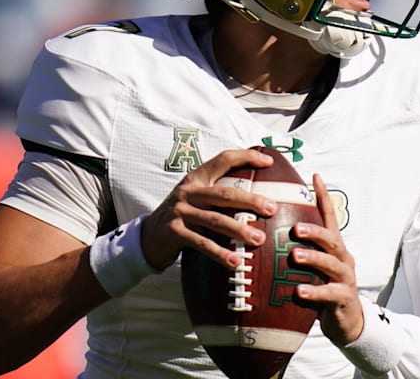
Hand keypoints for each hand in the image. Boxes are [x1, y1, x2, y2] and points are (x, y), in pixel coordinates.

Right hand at [141, 149, 278, 269]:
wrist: (147, 237)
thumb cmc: (182, 216)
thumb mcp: (196, 199)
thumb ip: (219, 194)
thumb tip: (260, 197)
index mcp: (196, 178)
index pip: (223, 160)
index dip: (246, 157)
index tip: (269, 161)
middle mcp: (188, 191)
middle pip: (224, 193)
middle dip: (250, 200)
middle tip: (272, 209)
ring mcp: (180, 211)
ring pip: (215, 219)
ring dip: (239, 230)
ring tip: (259, 239)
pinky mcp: (174, 232)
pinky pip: (202, 243)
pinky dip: (220, 253)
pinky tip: (235, 262)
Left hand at [292, 173, 363, 344]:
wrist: (346, 321)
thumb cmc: (323, 288)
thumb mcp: (313, 267)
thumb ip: (298, 251)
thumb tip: (265, 232)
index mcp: (335, 247)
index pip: (330, 217)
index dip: (323, 197)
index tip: (315, 177)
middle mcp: (343, 258)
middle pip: (331, 239)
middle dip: (314, 232)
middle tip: (295, 228)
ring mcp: (345, 278)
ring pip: (332, 264)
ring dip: (313, 258)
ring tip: (295, 256)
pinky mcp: (343, 298)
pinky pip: (329, 293)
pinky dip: (314, 291)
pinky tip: (299, 291)